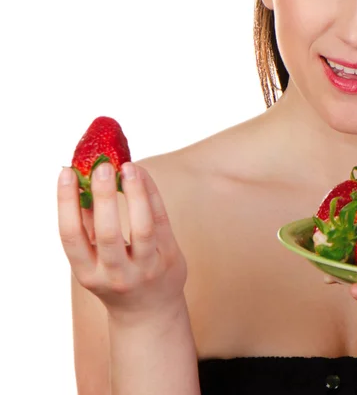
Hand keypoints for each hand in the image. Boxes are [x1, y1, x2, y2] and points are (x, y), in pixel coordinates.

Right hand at [58, 162, 187, 323]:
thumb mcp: (94, 260)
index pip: (71, 236)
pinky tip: (142, 175)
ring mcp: (146, 267)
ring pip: (142, 227)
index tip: (66, 172)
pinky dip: (151, 194)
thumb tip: (80, 180)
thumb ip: (87, 224)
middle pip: (108, 233)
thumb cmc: (116, 275)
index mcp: (88, 274)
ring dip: (135, 193)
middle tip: (102, 167)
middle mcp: (116, 274)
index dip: (66, 203)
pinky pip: (162, 220)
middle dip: (104, 197)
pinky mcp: (169, 257)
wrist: (150, 311)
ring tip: (128, 166)